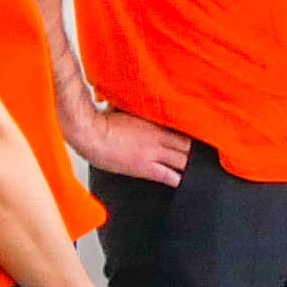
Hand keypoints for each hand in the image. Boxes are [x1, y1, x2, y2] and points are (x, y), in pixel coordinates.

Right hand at [70, 105, 189, 183]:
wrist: (88, 134)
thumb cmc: (101, 121)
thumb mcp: (127, 109)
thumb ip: (140, 110)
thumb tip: (142, 104)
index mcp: (154, 123)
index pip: (184, 130)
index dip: (192, 137)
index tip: (196, 140)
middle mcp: (157, 138)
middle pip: (188, 148)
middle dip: (193, 153)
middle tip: (198, 157)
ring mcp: (152, 154)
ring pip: (183, 163)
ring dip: (187, 167)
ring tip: (191, 171)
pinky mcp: (144, 169)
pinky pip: (169, 177)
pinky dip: (177, 180)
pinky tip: (180, 182)